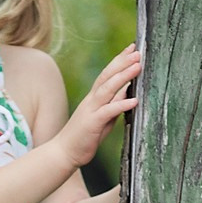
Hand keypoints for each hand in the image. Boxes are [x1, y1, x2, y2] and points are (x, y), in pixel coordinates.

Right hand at [57, 43, 141, 171]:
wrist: (63, 153)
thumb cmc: (84, 137)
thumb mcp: (103, 118)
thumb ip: (114, 104)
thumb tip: (127, 92)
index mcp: (93, 98)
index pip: (107, 74)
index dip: (119, 60)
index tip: (132, 49)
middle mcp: (91, 100)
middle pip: (107, 76)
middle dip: (122, 62)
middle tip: (137, 51)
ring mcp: (91, 110)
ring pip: (108, 89)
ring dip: (123, 76)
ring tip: (138, 66)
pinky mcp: (92, 123)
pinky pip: (108, 111)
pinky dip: (121, 104)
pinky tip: (134, 100)